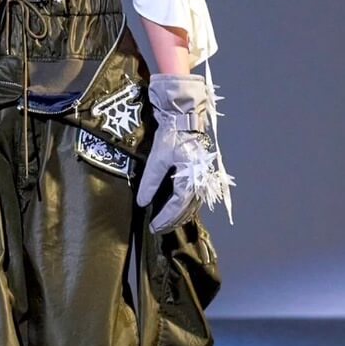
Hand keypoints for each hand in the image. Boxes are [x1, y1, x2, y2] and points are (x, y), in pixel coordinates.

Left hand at [135, 73, 217, 233]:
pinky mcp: (199, 173)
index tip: (153, 226)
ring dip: (179, 216)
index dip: (165, 219)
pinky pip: (193, 196)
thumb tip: (142, 202)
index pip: (177, 207)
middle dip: (172, 221)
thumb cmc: (173, 136)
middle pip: (187, 210)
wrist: (185, 116)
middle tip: (157, 228)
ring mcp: (202, 178)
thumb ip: (150, 182)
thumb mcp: (158, 159)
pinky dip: (184, 206)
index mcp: (191, 179)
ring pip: (192, 205)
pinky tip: (176, 208)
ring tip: (165, 222)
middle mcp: (200, 182)